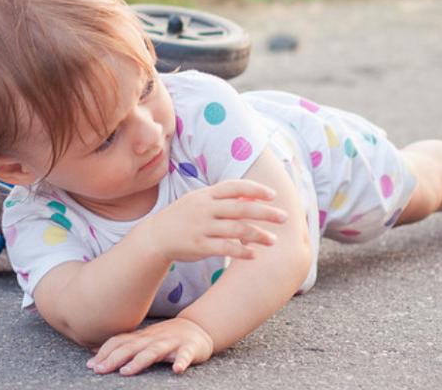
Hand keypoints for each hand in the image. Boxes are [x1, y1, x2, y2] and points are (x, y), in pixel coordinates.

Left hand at [87, 317, 213, 374]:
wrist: (197, 328)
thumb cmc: (165, 338)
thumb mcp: (143, 340)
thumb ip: (123, 345)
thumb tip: (94, 351)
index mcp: (141, 338)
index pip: (119, 342)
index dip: (104, 352)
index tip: (90, 365)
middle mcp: (153, 339)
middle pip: (131, 347)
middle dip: (114, 359)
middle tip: (99, 370)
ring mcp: (171, 343)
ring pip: (154, 351)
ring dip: (139, 361)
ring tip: (126, 371)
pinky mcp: (189, 348)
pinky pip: (185, 355)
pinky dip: (181, 362)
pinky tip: (177, 370)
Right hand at [142, 179, 288, 262]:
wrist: (156, 236)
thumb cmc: (184, 217)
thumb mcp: (199, 200)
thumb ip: (222, 198)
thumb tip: (251, 196)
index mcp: (206, 194)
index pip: (234, 187)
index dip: (255, 190)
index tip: (273, 195)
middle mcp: (204, 209)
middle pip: (240, 208)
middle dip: (265, 212)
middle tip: (284, 217)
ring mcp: (201, 227)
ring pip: (236, 230)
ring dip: (258, 235)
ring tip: (273, 240)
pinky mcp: (198, 246)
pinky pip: (225, 248)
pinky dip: (241, 251)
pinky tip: (254, 255)